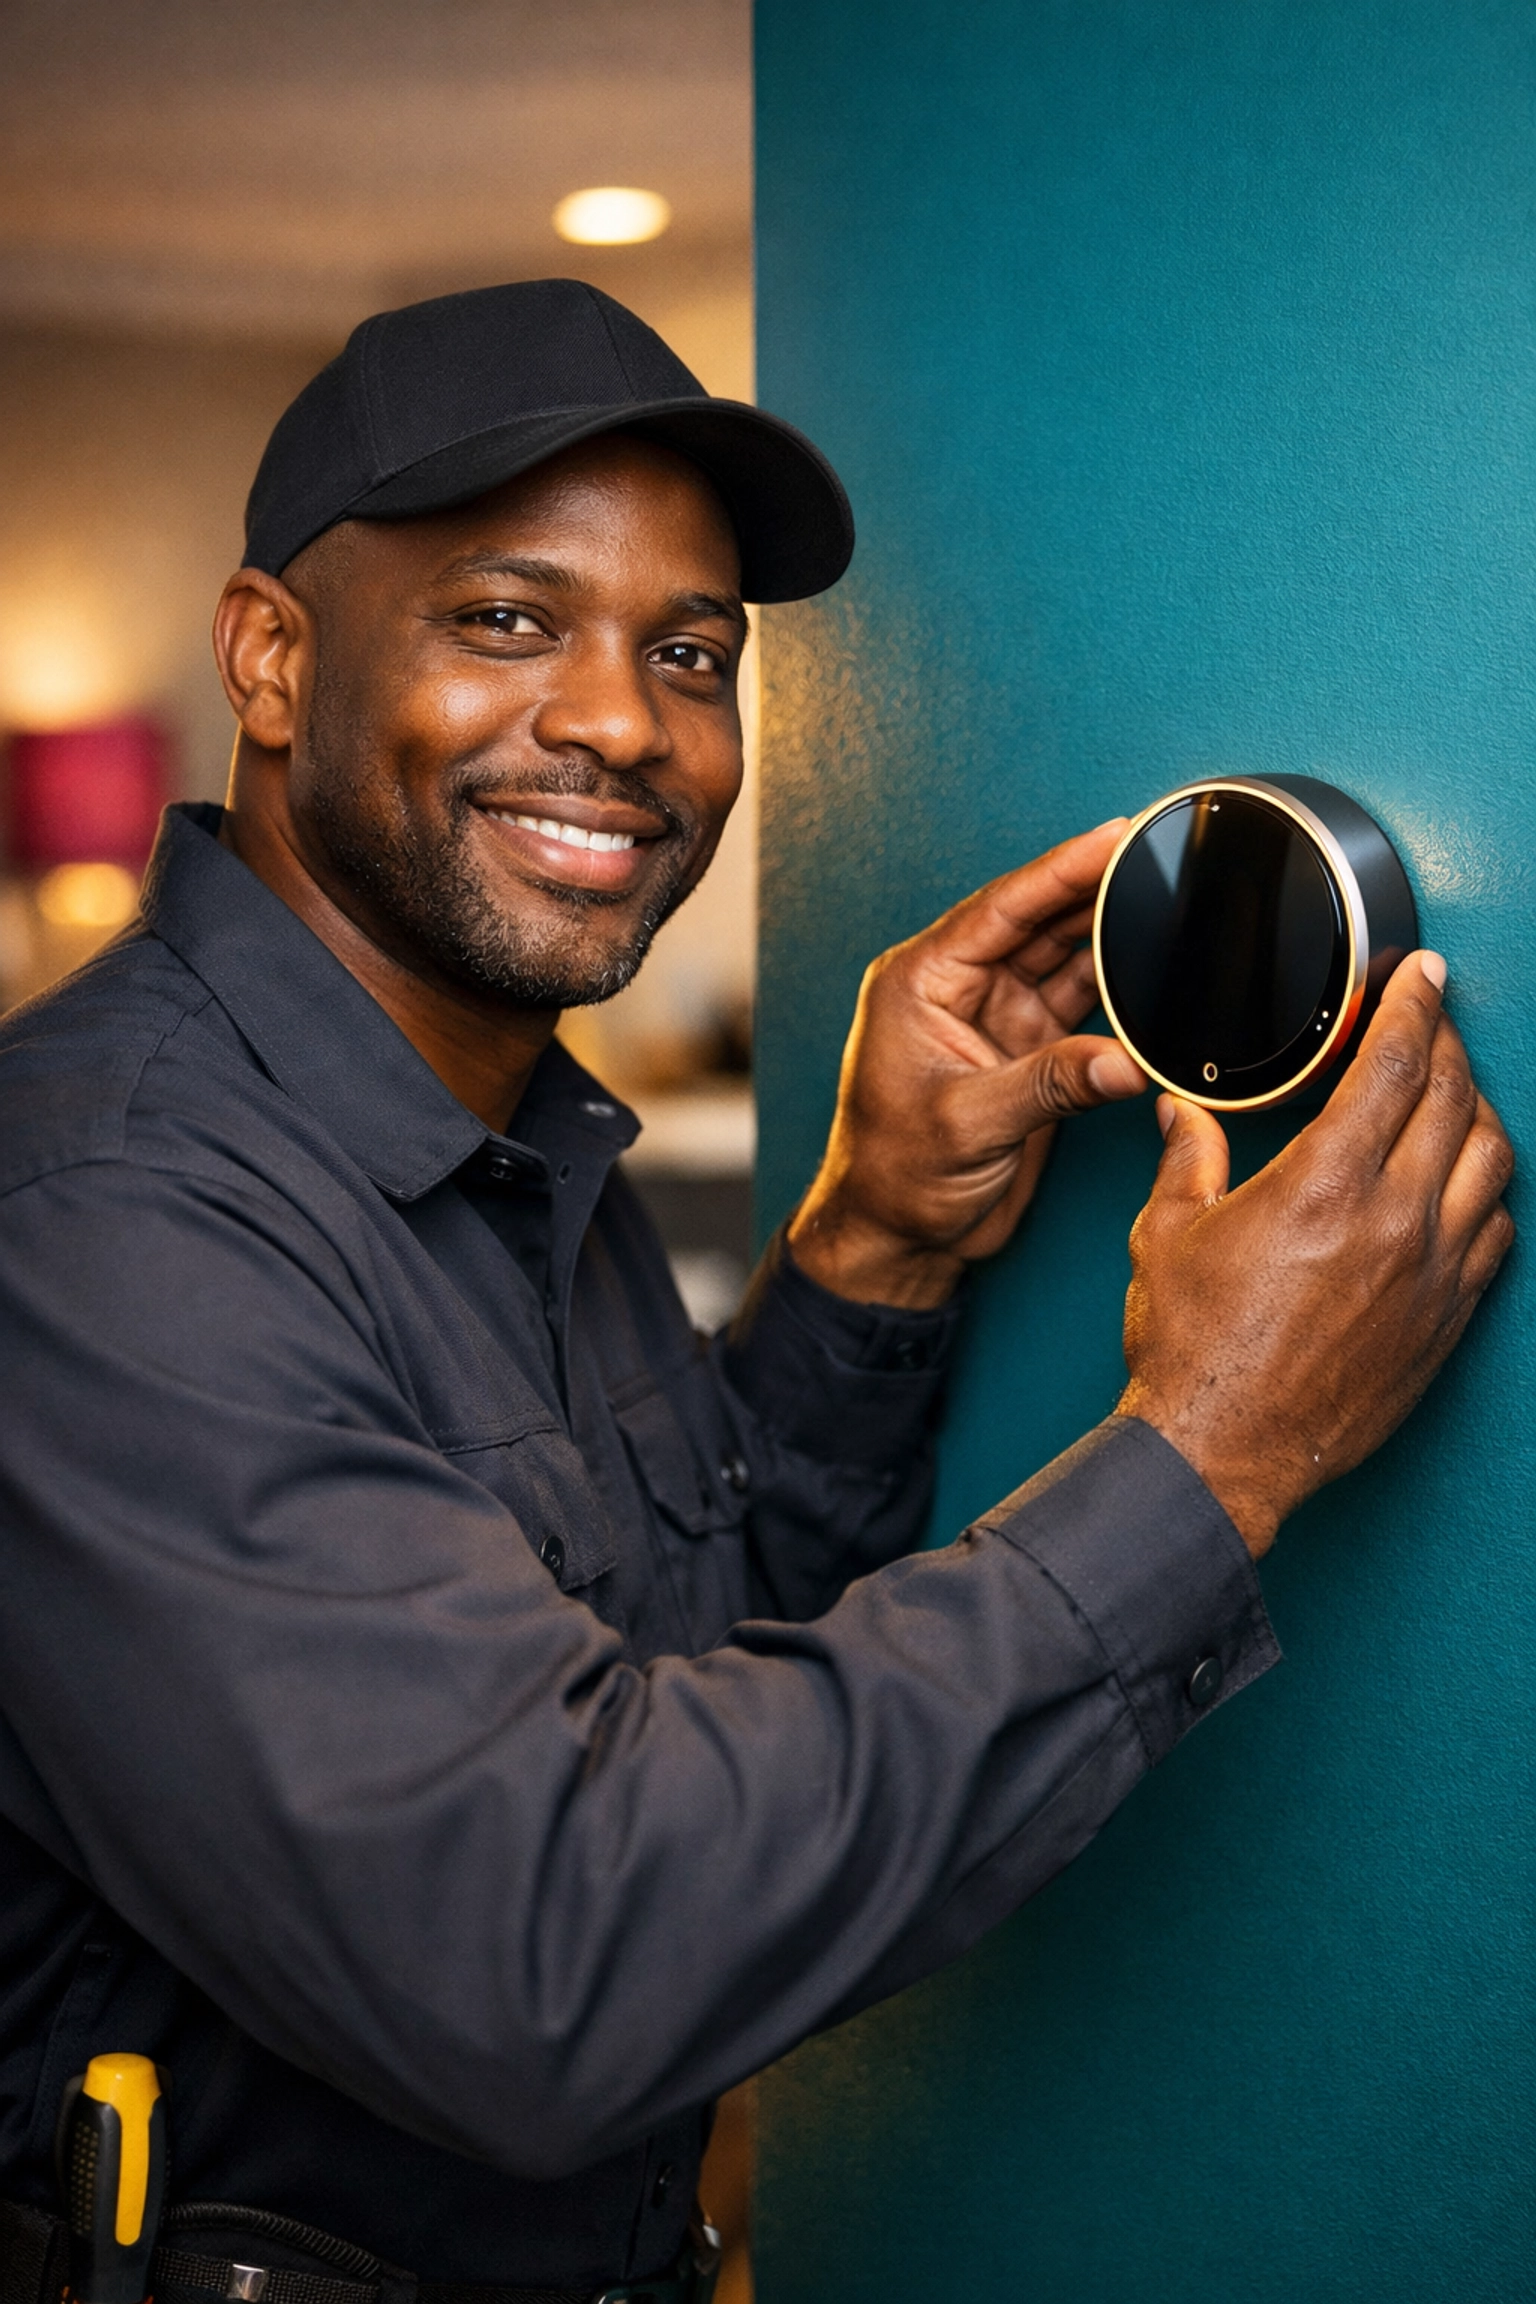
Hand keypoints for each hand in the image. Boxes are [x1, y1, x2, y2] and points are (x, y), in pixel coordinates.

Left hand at [787, 822, 1147, 1307]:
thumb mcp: (971, 1125)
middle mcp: (957, 988)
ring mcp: (995, 1018)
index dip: (1061, 868)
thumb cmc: (897, 1177)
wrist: (897, 1236)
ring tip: (1169, 899)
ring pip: (1064, 957)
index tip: (1115, 835)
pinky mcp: (1025, 1052)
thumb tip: (1126, 1063)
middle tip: (1158, 853)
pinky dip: (1118, 991)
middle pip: (1038, 920)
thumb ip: (1050, 1086)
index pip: (1002, 906)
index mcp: (920, 981)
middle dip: (1096, 888)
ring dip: (1112, 935)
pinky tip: (1155, 972)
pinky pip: (1080, 1004)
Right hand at [1118, 953, 1513, 1558]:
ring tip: (1451, 1096)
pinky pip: (1495, 1235)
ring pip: (1491, 1162)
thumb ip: (1187, 1158)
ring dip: (1477, 1114)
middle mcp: (1395, 1221)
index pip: (1396, 1065)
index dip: (1415, 1006)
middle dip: (1448, 1045)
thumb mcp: (1166, 1233)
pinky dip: (1485, 1193)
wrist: (1223, 1450)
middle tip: (1432, 1023)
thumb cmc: (1193, 1351)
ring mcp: (1432, 1273)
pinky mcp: (1446, 1320)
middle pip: (1455, 1100)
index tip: (1424, 977)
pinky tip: (1459, 1185)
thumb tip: (1184, 1114)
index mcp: (1325, 1185)